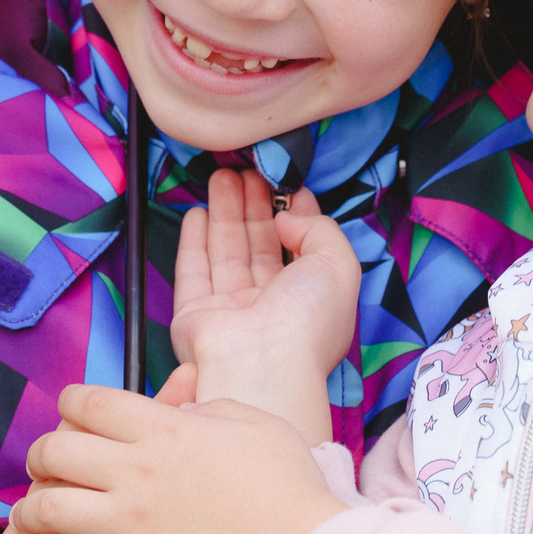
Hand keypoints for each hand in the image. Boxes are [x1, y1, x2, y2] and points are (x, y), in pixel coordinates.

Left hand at [16, 386, 345, 533]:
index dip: (71, 401)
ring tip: (27, 522)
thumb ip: (211, 409)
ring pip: (49, 512)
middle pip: (57, 452)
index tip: (67, 408)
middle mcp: (135, 472)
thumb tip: (185, 408)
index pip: (94, 404)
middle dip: (39, 455)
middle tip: (42, 465)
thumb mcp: (255, 423)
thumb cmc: (289, 486)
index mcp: (163, 431)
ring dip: (29, 515)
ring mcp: (131, 525)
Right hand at [170, 170, 359, 440]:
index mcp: (310, 299)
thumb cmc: (307, 319)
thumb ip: (320, 229)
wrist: (261, 363)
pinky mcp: (196, 314)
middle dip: (254, 205)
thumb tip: (287, 216)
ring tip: (221, 176)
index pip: (300, 248)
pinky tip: (196, 212)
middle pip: (260, 245)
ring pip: (227, 251)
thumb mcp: (339, 265)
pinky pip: (193, 271)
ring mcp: (232, 310)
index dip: (294, 213)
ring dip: (224, 212)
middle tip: (246, 170)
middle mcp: (271, 305)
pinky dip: (194, 241)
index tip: (286, 184)